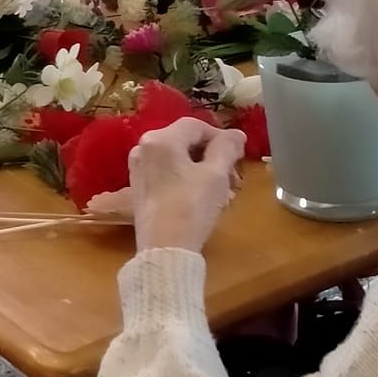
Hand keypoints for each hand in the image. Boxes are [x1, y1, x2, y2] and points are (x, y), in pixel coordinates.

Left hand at [130, 118, 245, 254]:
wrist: (164, 251)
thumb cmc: (191, 207)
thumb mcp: (216, 174)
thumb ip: (227, 148)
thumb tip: (236, 134)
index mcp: (160, 139)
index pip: (197, 126)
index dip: (221, 138)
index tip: (239, 156)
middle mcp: (143, 148)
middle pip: (186, 142)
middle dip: (214, 158)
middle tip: (234, 179)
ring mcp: (138, 170)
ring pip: (179, 160)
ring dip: (204, 171)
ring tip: (225, 193)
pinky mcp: (139, 189)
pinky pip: (169, 175)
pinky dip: (188, 181)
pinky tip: (206, 200)